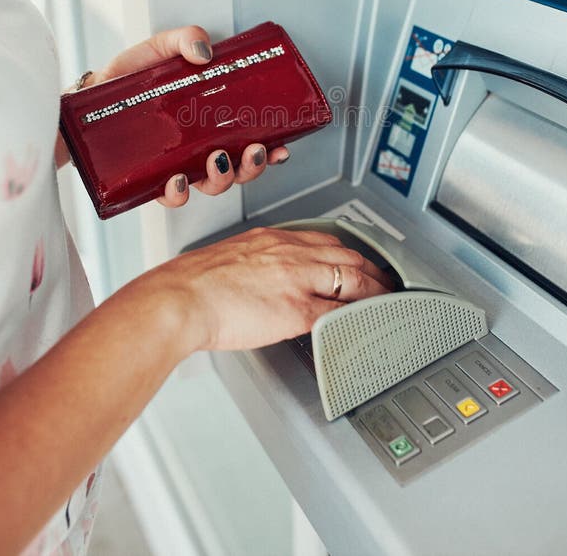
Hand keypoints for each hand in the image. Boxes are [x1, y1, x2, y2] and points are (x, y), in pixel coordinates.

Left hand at [59, 25, 289, 189]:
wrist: (83, 101)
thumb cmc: (124, 80)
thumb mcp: (157, 50)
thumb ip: (183, 40)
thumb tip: (206, 52)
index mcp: (210, 122)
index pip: (249, 140)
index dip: (271, 149)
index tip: (281, 147)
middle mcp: (198, 148)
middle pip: (238, 169)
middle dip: (252, 167)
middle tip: (250, 152)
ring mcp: (177, 165)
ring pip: (212, 185)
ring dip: (223, 179)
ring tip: (217, 161)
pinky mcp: (150, 180)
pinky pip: (171, 196)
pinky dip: (178, 193)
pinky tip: (178, 180)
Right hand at [152, 227, 395, 353]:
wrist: (179, 297)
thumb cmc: (192, 283)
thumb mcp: (229, 259)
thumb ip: (255, 266)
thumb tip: (263, 282)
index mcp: (272, 239)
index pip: (324, 240)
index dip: (348, 252)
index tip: (357, 261)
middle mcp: (290, 253)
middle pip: (347, 256)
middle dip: (372, 270)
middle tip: (386, 282)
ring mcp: (297, 280)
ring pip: (352, 280)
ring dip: (375, 293)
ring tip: (387, 303)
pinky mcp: (296, 310)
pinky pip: (339, 315)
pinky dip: (358, 319)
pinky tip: (366, 326)